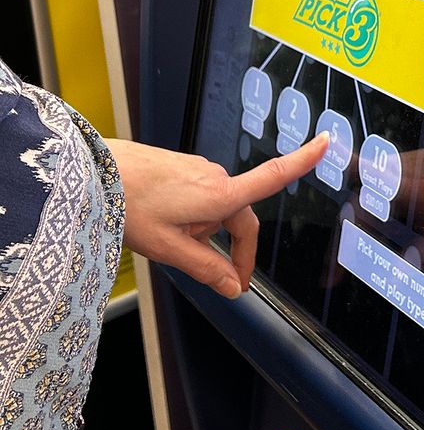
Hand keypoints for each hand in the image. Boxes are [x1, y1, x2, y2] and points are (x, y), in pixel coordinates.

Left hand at [105, 135, 328, 297]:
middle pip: (240, 217)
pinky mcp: (180, 167)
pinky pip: (198, 197)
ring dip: (205, 231)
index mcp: (220, 195)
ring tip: (169, 243)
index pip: (273, 176)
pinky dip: (191, 216)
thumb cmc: (126, 205)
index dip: (303, 160)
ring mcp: (197, 169)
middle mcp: (215, 177)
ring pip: (216, 209)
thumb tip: (234, 288)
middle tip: (225, 280)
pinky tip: (161, 224)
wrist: (89, 171)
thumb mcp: (167, 248)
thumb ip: (206, 268)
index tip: (328, 141)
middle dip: (233, 247)